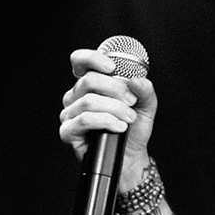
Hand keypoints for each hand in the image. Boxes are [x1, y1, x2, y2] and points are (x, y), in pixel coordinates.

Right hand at [58, 48, 157, 178]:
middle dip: (116, 90)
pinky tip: (119, 127)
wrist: (131, 156)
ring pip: (88, 101)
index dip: (93, 59)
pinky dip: (105, 121)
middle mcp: (76, 96)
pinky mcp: (68, 131)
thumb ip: (145, 90)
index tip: (112, 68)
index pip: (80, 62)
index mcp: (90, 84)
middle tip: (132, 101)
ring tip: (129, 118)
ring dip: (114, 108)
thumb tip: (135, 80)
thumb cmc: (133, 128)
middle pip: (89, 80)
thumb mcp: (146, 105)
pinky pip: (84, 120)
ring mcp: (70, 114)